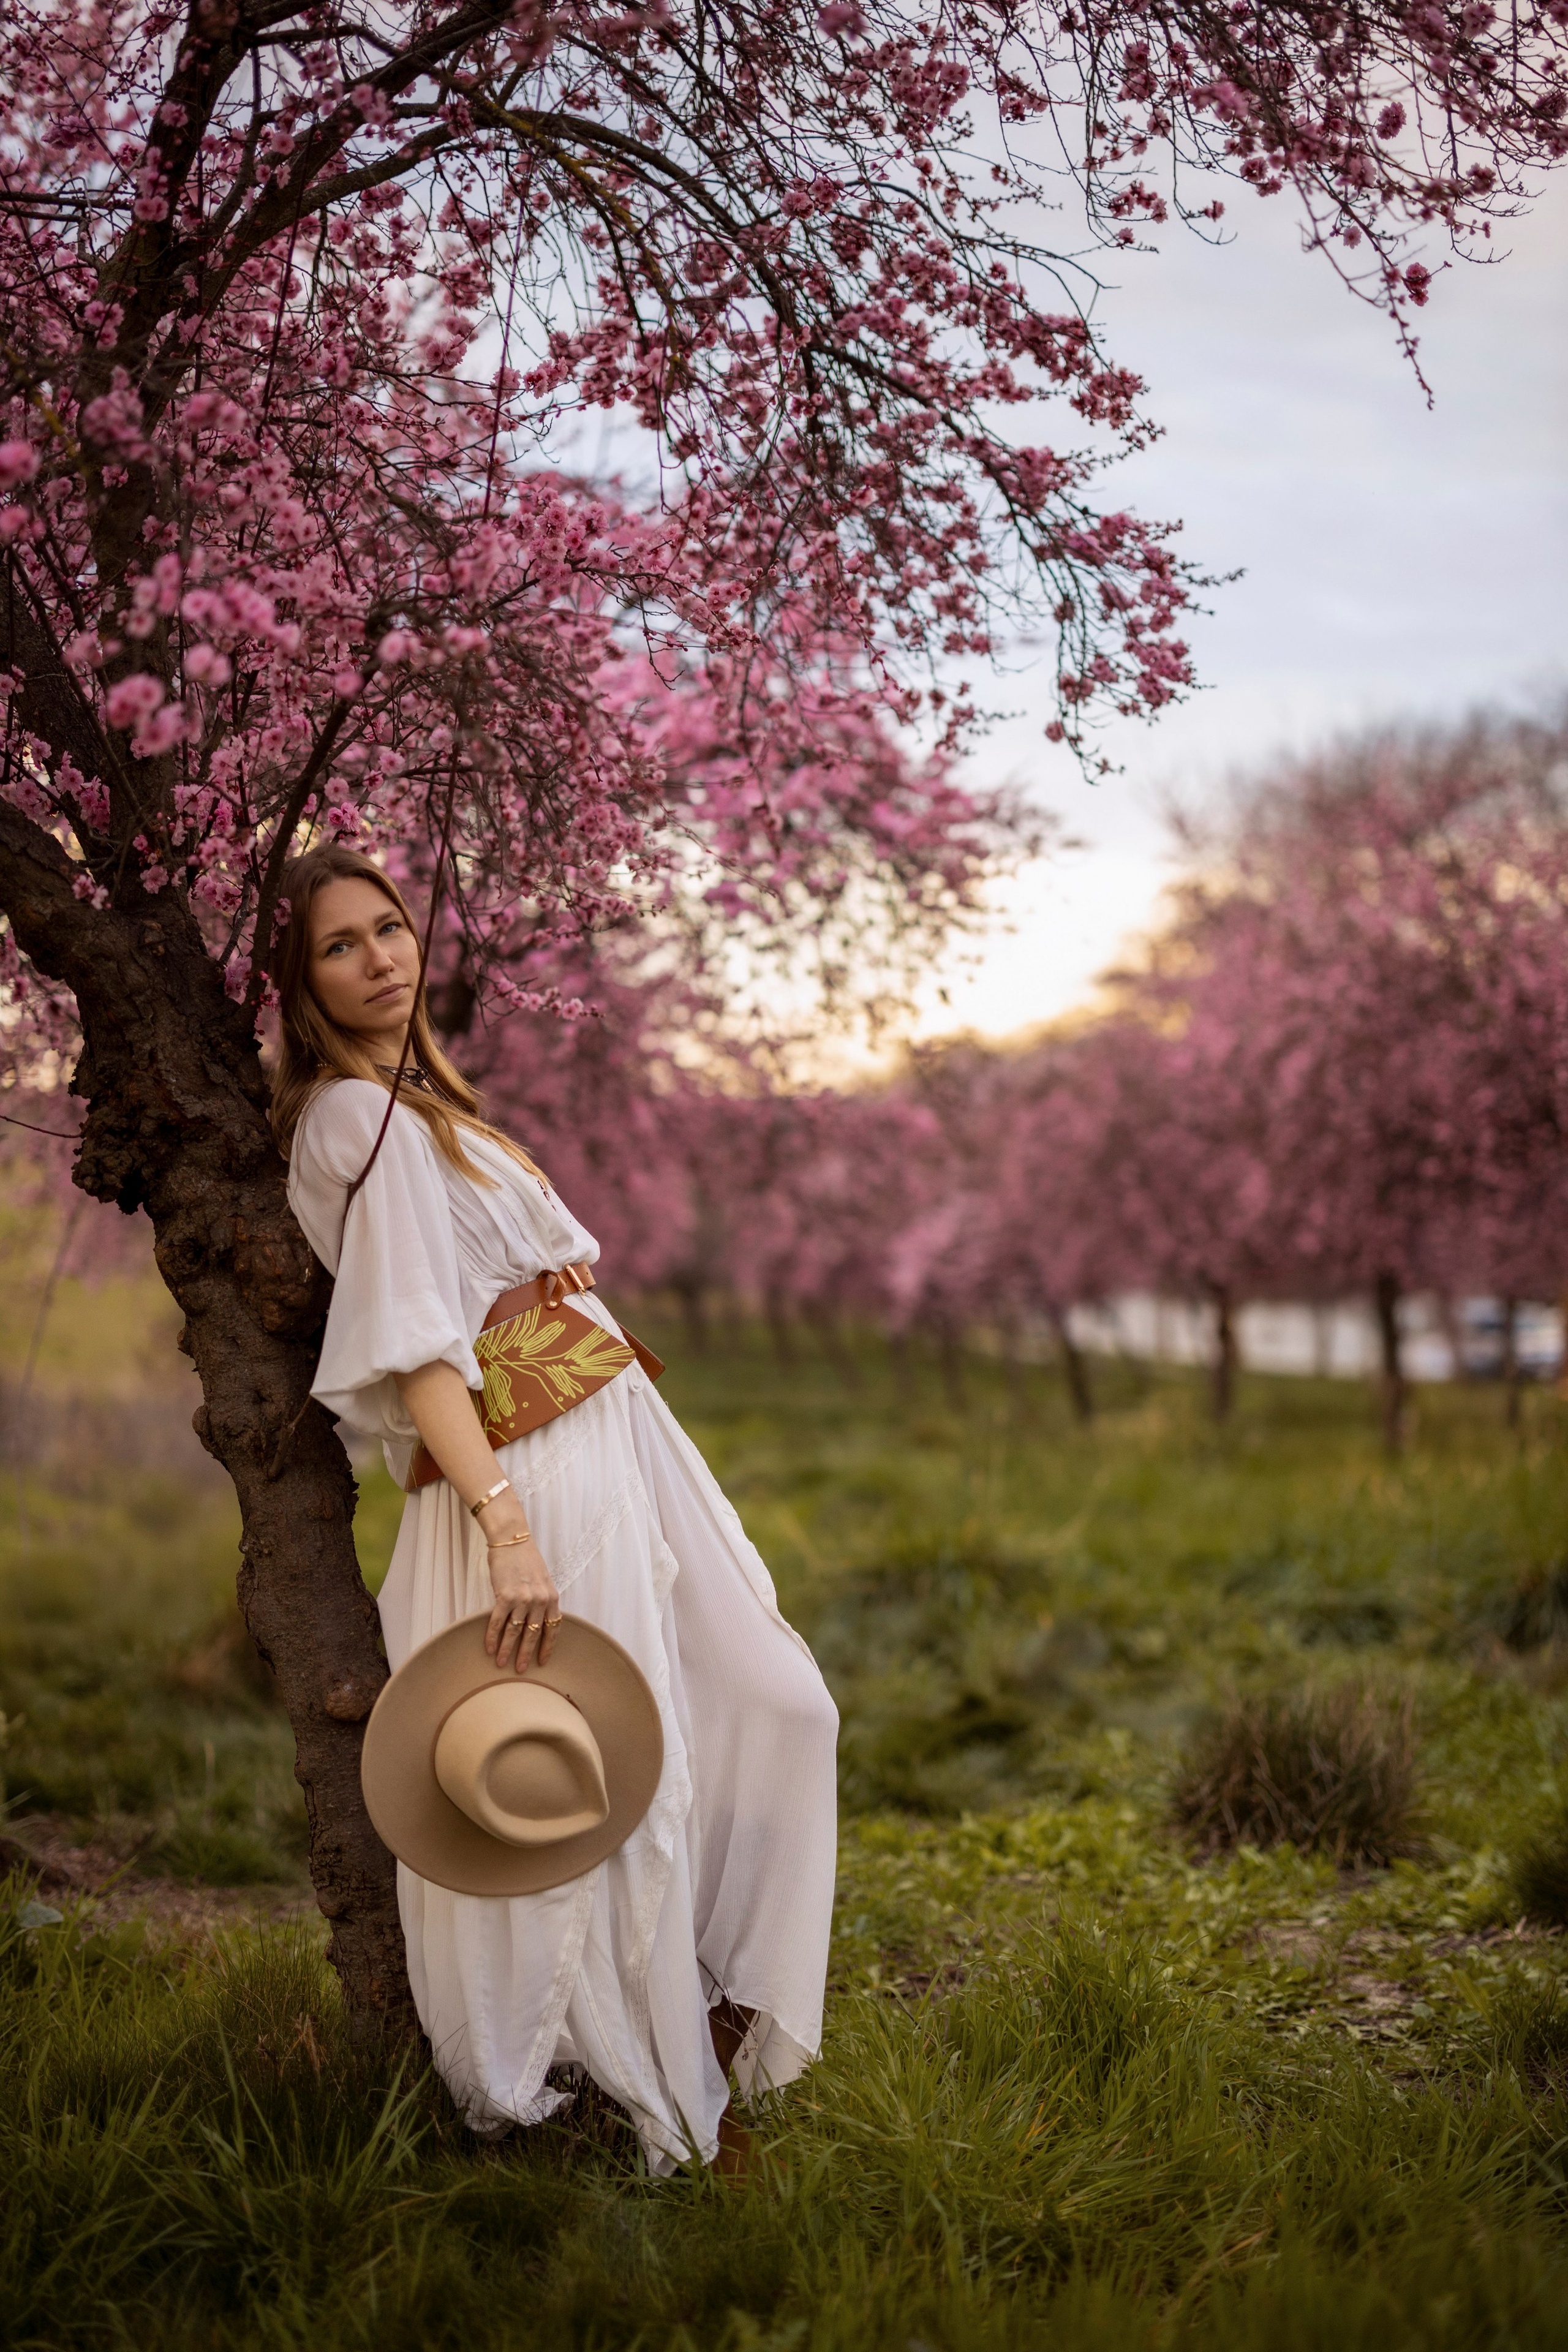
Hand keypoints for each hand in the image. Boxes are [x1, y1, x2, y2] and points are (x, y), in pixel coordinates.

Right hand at [480, 1501, 560, 1672]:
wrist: (511, 1539)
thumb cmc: (526, 1559)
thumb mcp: (542, 1580)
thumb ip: (541, 1600)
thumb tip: (535, 1622)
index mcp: (552, 1596)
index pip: (553, 1628)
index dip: (547, 1647)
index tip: (542, 1661)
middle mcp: (539, 1599)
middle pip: (533, 1634)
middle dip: (526, 1654)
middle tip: (521, 1670)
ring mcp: (522, 1598)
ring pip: (514, 1632)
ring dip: (506, 1650)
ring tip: (500, 1663)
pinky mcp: (504, 1596)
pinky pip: (497, 1622)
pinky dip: (492, 1636)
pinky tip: (488, 1647)